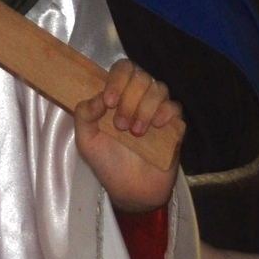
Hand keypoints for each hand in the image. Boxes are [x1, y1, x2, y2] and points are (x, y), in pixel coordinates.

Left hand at [74, 59, 180, 213]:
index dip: (117, 79)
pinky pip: (175, 107)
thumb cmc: (107, 162)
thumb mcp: (86, 141)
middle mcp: (138, 98)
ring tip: (135, 132)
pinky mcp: (174, 125)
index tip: (109, 102)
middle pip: (141, 76)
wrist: (130, 190)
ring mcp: (157, 110)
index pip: (122, 68)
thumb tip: (98, 97)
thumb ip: (84, 116)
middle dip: (129, 98)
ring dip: (145, 108)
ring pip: (159, 88)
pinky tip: (156, 128)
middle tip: (121, 125)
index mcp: (117, 95)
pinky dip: (164, 113)